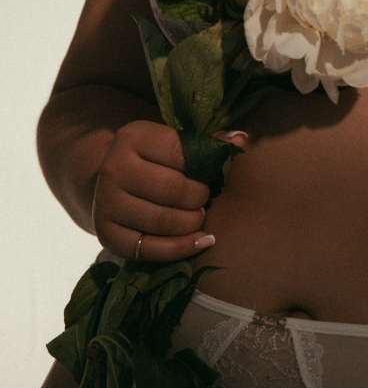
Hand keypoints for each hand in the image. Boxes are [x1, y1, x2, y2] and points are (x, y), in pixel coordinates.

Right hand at [92, 120, 215, 262]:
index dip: (205, 166)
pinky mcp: (106, 234)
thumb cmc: (153, 160)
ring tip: (199, 217)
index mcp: (132, 137)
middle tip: (205, 199)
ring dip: (192, 223)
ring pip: (163, 221)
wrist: (111, 183)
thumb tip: (240, 139)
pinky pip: (150, 249)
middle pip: (173, 189)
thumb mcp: (173, 143)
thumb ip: (207, 143)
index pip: (180, 152)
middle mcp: (114, 168)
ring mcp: (106, 202)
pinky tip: (201, 241)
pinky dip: (182, 248)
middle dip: (200, 198)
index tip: (211, 173)